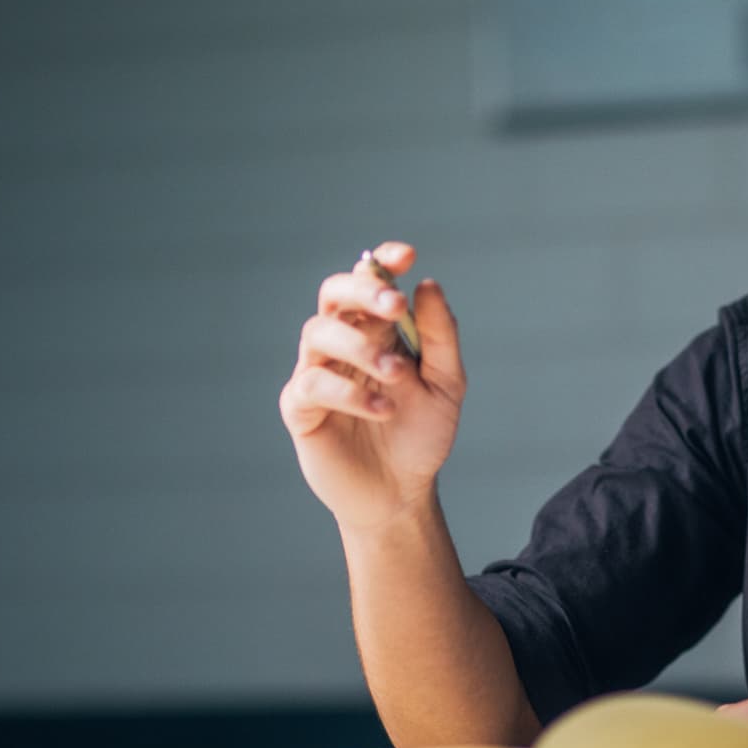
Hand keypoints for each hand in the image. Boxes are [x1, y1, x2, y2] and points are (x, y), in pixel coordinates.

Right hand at [279, 242, 465, 532]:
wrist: (402, 492)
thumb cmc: (421, 434)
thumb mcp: (447, 384)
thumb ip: (439, 336)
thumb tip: (427, 285)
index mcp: (377, 329)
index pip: (369, 280)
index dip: (381, 262)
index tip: (406, 256)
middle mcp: (343, 344)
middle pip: (333, 294)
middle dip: (362, 290)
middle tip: (394, 306)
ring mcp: (318, 372)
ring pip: (317, 333)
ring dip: (360, 346)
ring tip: (396, 375)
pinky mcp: (301, 408)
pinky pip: (312, 384)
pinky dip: (349, 392)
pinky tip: (382, 409)